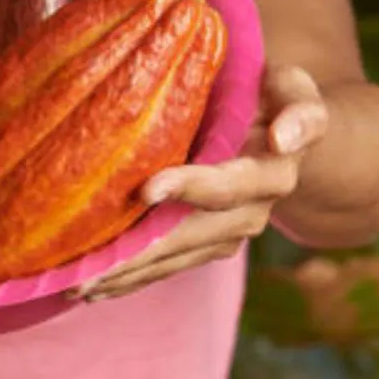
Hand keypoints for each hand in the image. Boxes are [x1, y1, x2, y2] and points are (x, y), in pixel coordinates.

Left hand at [70, 65, 329, 302]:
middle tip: (90, 265)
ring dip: (128, 274)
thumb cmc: (273, 94)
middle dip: (142, 252)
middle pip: (192, 235)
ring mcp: (227, 234)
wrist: (277, 130)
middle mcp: (251, 212)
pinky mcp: (205, 244)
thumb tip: (284, 139)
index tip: (147, 190)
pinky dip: (130, 279)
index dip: (190, 188)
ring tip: (79, 285)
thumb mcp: (294, 89)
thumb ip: (300, 110)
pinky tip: (91, 289)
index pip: (228, 185)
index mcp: (272, 173)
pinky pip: (167, 265)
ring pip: (174, 259)